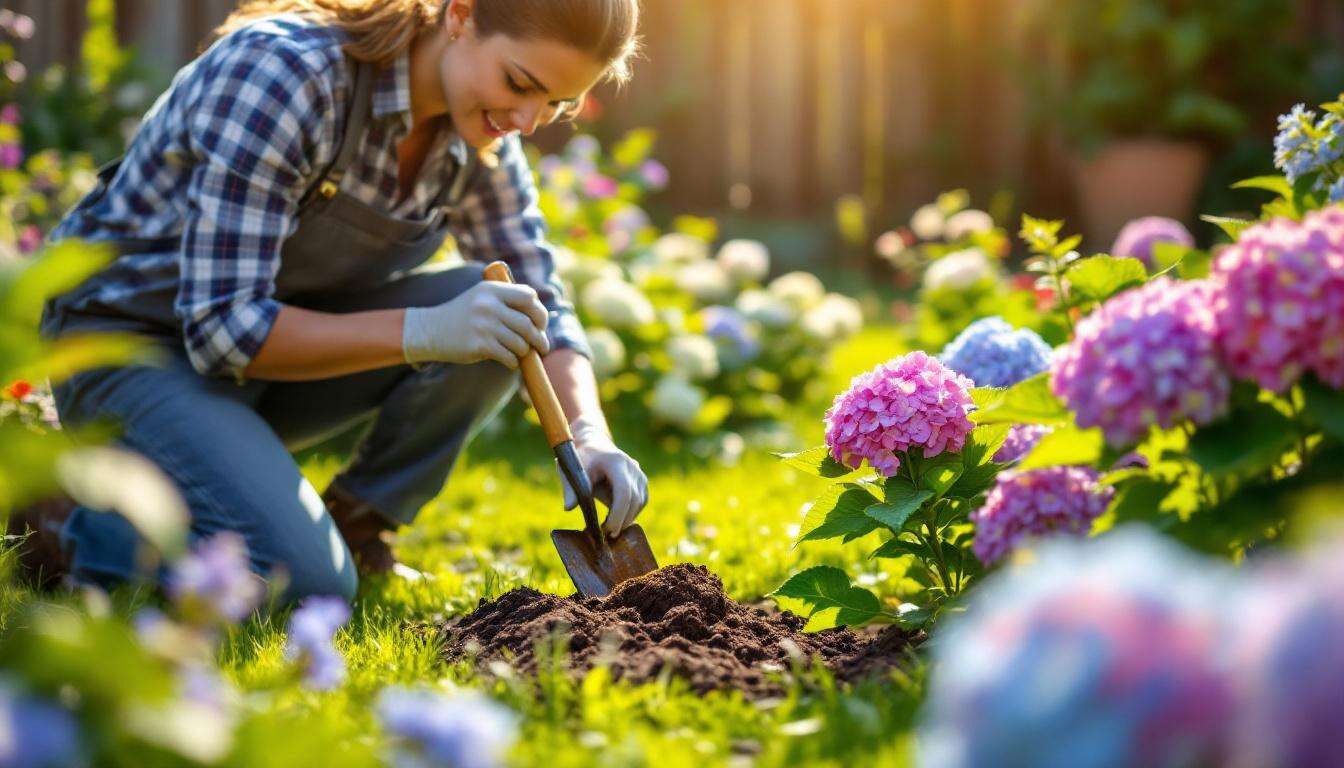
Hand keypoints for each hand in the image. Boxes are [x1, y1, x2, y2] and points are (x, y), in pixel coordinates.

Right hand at [402, 281, 549, 367]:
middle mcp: (489, 305)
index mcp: (492, 290)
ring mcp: (484, 325)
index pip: (529, 297)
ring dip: (525, 351)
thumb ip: (507, 300)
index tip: (540, 324)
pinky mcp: (479, 345)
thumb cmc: (463, 316)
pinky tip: (510, 362)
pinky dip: (513, 362)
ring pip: (520, 343)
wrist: (431, 330)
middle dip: (540, 338)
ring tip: (522, 353)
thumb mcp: (481, 297)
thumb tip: (540, 317)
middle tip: (543, 347)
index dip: (540, 312)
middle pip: (528, 323)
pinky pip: (509, 356)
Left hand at [559, 416, 648, 536]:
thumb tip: (568, 507)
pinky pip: (641, 501)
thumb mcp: (571, 472)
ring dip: (627, 518)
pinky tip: (617, 519)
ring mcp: (639, 473)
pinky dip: (631, 513)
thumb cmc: (581, 459)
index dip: (618, 513)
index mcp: (615, 462)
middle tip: (606, 535)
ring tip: (609, 528)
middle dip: (622, 520)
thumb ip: (570, 489)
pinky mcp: (641, 480)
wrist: (594, 445)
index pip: (624, 491)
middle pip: (634, 499)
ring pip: (640, 502)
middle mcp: (632, 466)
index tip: (607, 530)